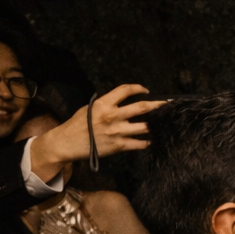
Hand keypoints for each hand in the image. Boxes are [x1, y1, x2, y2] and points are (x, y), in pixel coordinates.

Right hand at [32, 84, 165, 181]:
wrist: (67, 143)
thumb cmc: (77, 125)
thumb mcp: (89, 108)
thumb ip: (107, 104)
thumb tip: (123, 101)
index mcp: (104, 104)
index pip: (126, 90)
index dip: (139, 88)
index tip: (146, 91)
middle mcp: (112, 116)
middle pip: (142, 107)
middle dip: (158, 105)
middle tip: (168, 104)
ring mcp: (117, 131)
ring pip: (145, 126)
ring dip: (153, 125)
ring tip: (159, 124)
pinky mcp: (119, 145)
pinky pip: (140, 143)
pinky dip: (147, 142)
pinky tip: (149, 140)